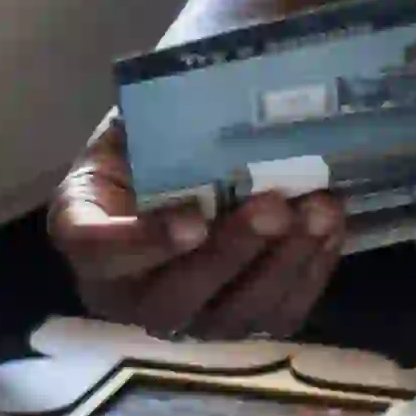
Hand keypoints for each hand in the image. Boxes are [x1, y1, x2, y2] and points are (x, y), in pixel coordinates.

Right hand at [47, 119, 352, 342]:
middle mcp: (127, 296)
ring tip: (319, 210)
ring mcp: (185, 320)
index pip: (100, 252)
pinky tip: (330, 228)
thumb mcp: (131, 125)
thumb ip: (152, 122)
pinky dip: (308, 273)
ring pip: (232, 315)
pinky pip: (275, 316)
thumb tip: (205, 90)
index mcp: (86, 237)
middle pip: (174, 297)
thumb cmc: (145, 148)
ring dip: (282, 263)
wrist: (173, 177)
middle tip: (273, 205)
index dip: (144, 244)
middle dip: (231, 253)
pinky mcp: (237, 325)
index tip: (193, 219)